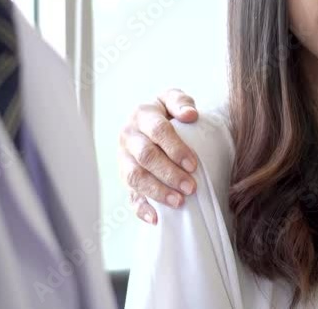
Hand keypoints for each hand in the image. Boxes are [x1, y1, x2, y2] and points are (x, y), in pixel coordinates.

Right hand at [118, 89, 199, 224]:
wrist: (148, 123)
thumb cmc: (166, 112)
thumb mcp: (173, 99)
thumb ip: (181, 102)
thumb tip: (190, 115)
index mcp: (141, 115)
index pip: (158, 131)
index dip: (175, 148)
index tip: (193, 164)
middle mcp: (128, 136)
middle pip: (146, 157)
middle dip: (169, 174)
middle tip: (191, 188)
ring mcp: (123, 158)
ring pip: (135, 177)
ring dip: (157, 191)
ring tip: (179, 202)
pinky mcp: (124, 177)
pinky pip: (129, 195)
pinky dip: (141, 208)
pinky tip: (156, 218)